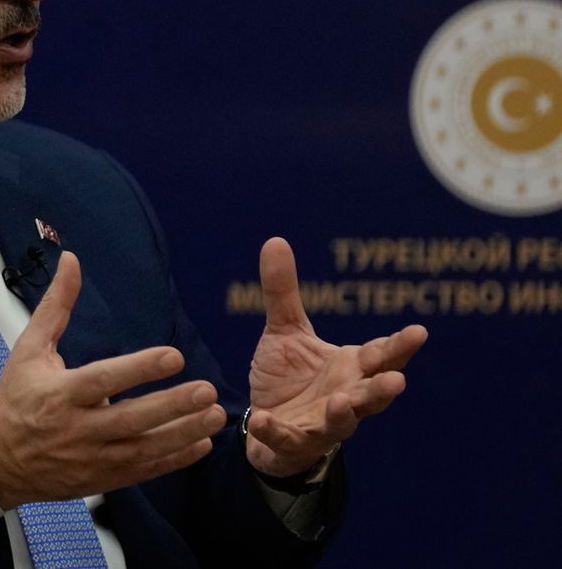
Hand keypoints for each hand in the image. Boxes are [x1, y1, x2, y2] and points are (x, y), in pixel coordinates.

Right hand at [0, 252, 226, 507]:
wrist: (0, 460)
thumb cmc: (16, 398)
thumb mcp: (28, 348)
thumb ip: (56, 306)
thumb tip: (71, 261)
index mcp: (59, 393)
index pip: (103, 379)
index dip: (138, 369)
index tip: (172, 356)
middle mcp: (78, 428)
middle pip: (131, 417)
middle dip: (172, 405)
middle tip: (207, 390)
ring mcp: (92, 457)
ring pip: (143, 447)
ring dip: (182, 432)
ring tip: (215, 415)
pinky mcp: (102, 478)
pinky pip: (144, 470)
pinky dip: (174, 460)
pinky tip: (201, 444)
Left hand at [245, 237, 427, 476]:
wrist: (266, 421)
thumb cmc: (289, 375)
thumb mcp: (285, 330)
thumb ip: (283, 290)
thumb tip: (275, 239)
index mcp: (351, 367)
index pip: (380, 354)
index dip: (400, 345)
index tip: (419, 332)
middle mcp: (346, 396)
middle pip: (371, 393)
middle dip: (383, 387)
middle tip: (396, 380)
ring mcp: (323, 422)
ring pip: (341, 421)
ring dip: (343, 413)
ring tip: (340, 403)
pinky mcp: (294, 440)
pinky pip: (286, 437)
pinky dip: (275, 430)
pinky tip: (262, 420)